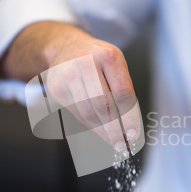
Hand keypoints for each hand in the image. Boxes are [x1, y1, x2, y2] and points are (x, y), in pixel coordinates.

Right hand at [43, 24, 140, 149]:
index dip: (128, 118)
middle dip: (115, 129)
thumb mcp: (116, 64)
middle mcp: (86, 63)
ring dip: (103, 132)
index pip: (122, 94)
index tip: (133, 134)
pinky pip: (77, 113)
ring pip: (88, 113)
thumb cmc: (97, 59)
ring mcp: (68, 76)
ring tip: (114, 141)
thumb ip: (124, 89)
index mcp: (107, 56)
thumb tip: (130, 125)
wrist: (64, 47)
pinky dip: (91, 126)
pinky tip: (101, 132)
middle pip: (103, 106)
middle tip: (123, 144)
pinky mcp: (57, 88)